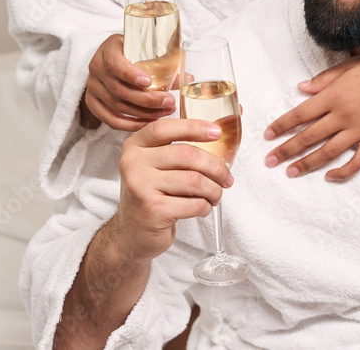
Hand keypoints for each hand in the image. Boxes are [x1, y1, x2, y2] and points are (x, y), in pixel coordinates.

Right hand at [81, 34, 176, 130]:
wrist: (108, 60)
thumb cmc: (131, 52)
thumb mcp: (143, 50)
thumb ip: (163, 63)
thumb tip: (188, 79)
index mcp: (107, 50)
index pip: (115, 64)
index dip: (131, 74)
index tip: (149, 81)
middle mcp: (96, 69)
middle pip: (119, 90)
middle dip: (147, 99)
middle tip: (169, 102)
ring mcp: (92, 88)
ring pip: (117, 106)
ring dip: (143, 113)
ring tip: (165, 112)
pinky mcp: (92, 104)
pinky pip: (110, 120)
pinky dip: (130, 124)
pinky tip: (148, 123)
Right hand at [112, 118, 233, 264]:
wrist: (133, 233)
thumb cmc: (152, 195)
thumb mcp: (154, 165)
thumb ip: (178, 146)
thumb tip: (221, 128)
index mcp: (135, 146)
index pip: (165, 128)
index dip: (194, 127)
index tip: (217, 132)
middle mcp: (133, 163)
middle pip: (186, 154)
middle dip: (216, 167)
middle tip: (226, 178)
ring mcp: (140, 187)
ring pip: (194, 180)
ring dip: (214, 190)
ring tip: (215, 195)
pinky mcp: (153, 210)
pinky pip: (194, 204)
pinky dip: (205, 206)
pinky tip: (203, 207)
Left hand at [263, 48, 359, 180]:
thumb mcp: (348, 67)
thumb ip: (323, 80)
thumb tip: (301, 88)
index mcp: (333, 95)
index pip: (299, 114)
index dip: (281, 126)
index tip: (267, 136)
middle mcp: (343, 115)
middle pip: (308, 137)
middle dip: (286, 150)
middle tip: (270, 161)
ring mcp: (359, 130)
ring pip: (328, 152)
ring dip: (307, 164)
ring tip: (291, 172)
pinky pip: (357, 161)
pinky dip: (343, 172)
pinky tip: (329, 177)